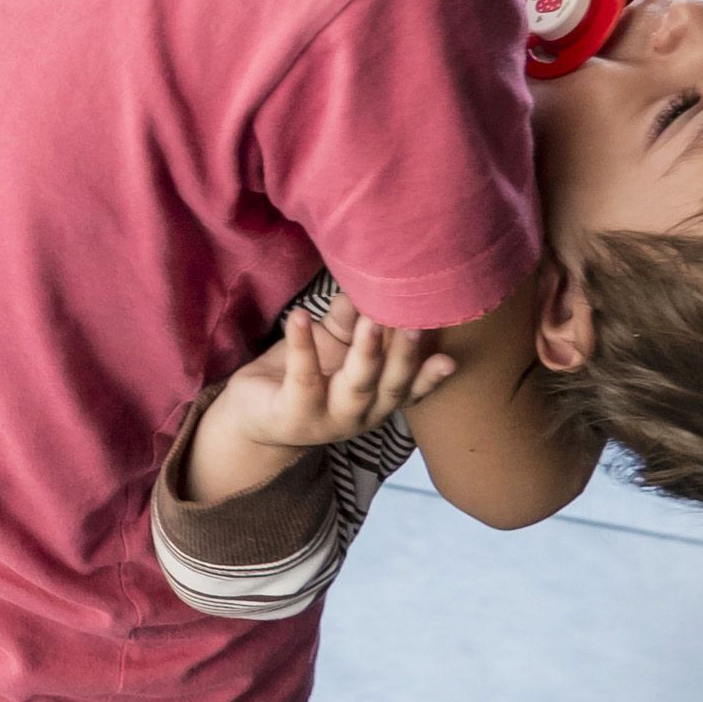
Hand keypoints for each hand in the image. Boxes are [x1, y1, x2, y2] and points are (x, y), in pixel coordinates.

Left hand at [211, 293, 453, 457]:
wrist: (253, 416)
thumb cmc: (303, 376)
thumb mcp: (333, 346)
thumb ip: (352, 321)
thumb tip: (369, 283)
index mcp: (377, 400)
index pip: (409, 388)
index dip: (430, 377)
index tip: (450, 359)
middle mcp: (361, 415)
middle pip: (390, 386)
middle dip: (404, 356)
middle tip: (416, 326)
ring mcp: (329, 418)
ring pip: (356, 386)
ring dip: (367, 353)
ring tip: (371, 321)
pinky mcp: (294, 414)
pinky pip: (303, 376)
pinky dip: (303, 344)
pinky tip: (300, 315)